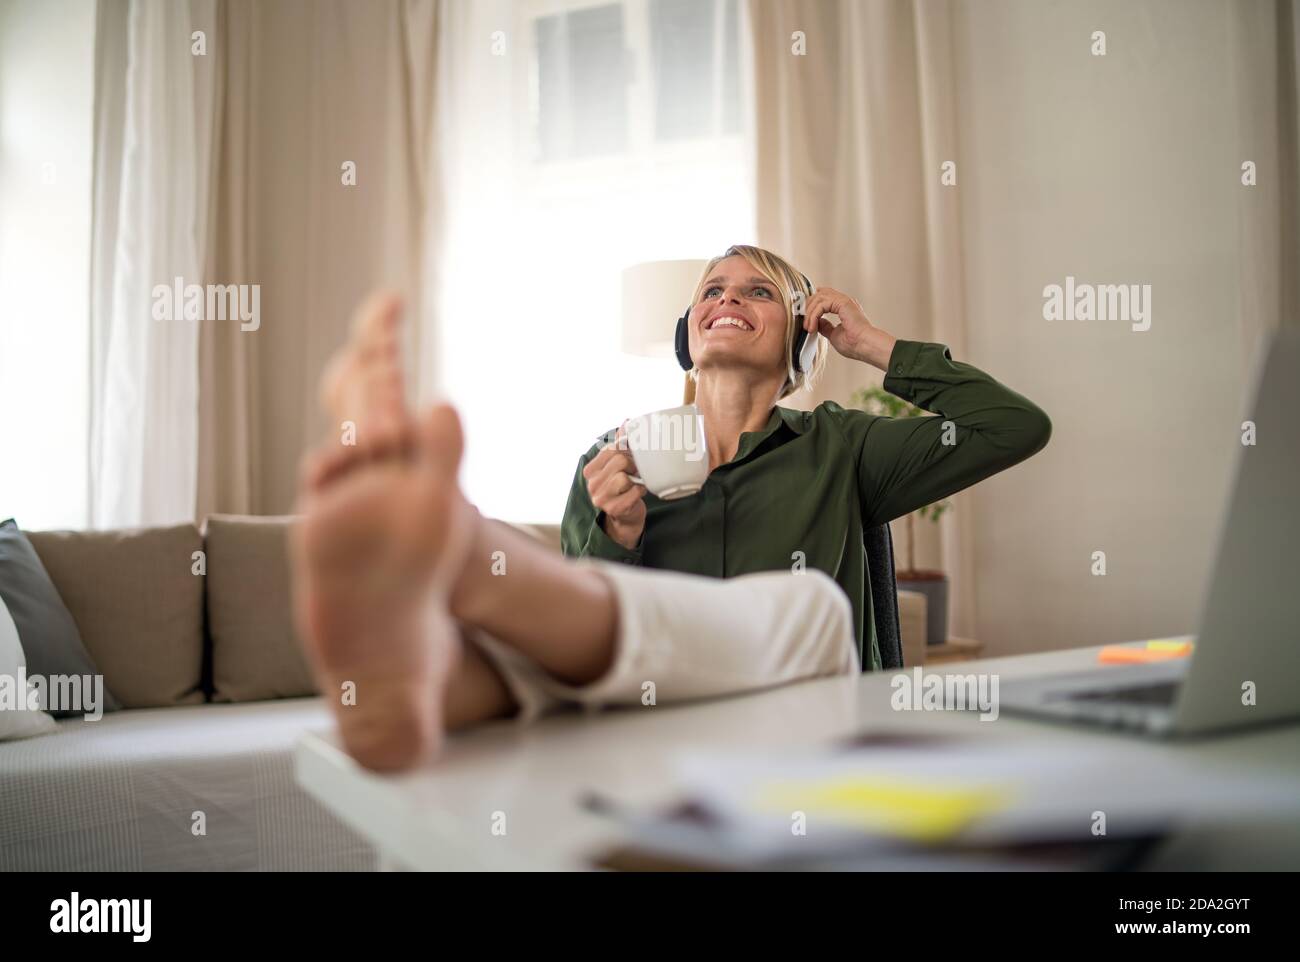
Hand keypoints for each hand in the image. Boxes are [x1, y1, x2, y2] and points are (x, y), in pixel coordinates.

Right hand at [582, 424, 646, 549]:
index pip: (611, 449)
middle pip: (619, 461)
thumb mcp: (619, 464)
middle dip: (633, 465)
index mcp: (590, 471)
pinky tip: (637, 494)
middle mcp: (591, 484)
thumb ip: (621, 444)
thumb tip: (627, 422)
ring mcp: (600, 498)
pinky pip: (634, 491)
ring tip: (635, 484)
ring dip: (636, 479)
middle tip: (635, 472)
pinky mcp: (613, 509)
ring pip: (625, 477)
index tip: (630, 459)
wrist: (626, 517)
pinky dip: (640, 491)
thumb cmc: (623, 488)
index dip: (626, 452)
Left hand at [803, 286, 896, 369]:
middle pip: (819, 295)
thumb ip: (825, 327)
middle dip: (808, 308)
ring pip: (819, 297)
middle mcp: (844, 302)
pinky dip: (814, 315)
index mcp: (844, 307)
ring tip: (808, 328)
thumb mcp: (833, 334)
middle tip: (805, 324)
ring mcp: (844, 301)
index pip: (823, 297)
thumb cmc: (855, 344)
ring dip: (810, 313)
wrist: (865, 346)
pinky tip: (813, 326)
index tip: (806, 321)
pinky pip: (822, 304)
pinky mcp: (843, 302)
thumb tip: (817, 322)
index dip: (812, 306)